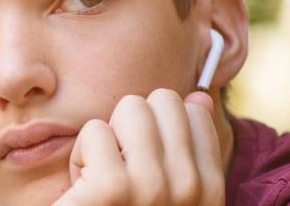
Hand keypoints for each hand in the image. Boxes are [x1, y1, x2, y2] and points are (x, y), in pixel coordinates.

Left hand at [53, 89, 224, 205]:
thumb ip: (189, 148)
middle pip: (162, 101)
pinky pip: (94, 130)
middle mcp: (190, 188)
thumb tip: (199, 96)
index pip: (196, 113)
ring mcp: (154, 186)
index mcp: (209, 190)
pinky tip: (83, 190)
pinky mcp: (113, 186)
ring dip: (105, 141)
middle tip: (119, 172)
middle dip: (131, 128)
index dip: (158, 129)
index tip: (144, 166)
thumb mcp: (168, 194)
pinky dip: (79, 157)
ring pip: (129, 107)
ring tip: (101, 180)